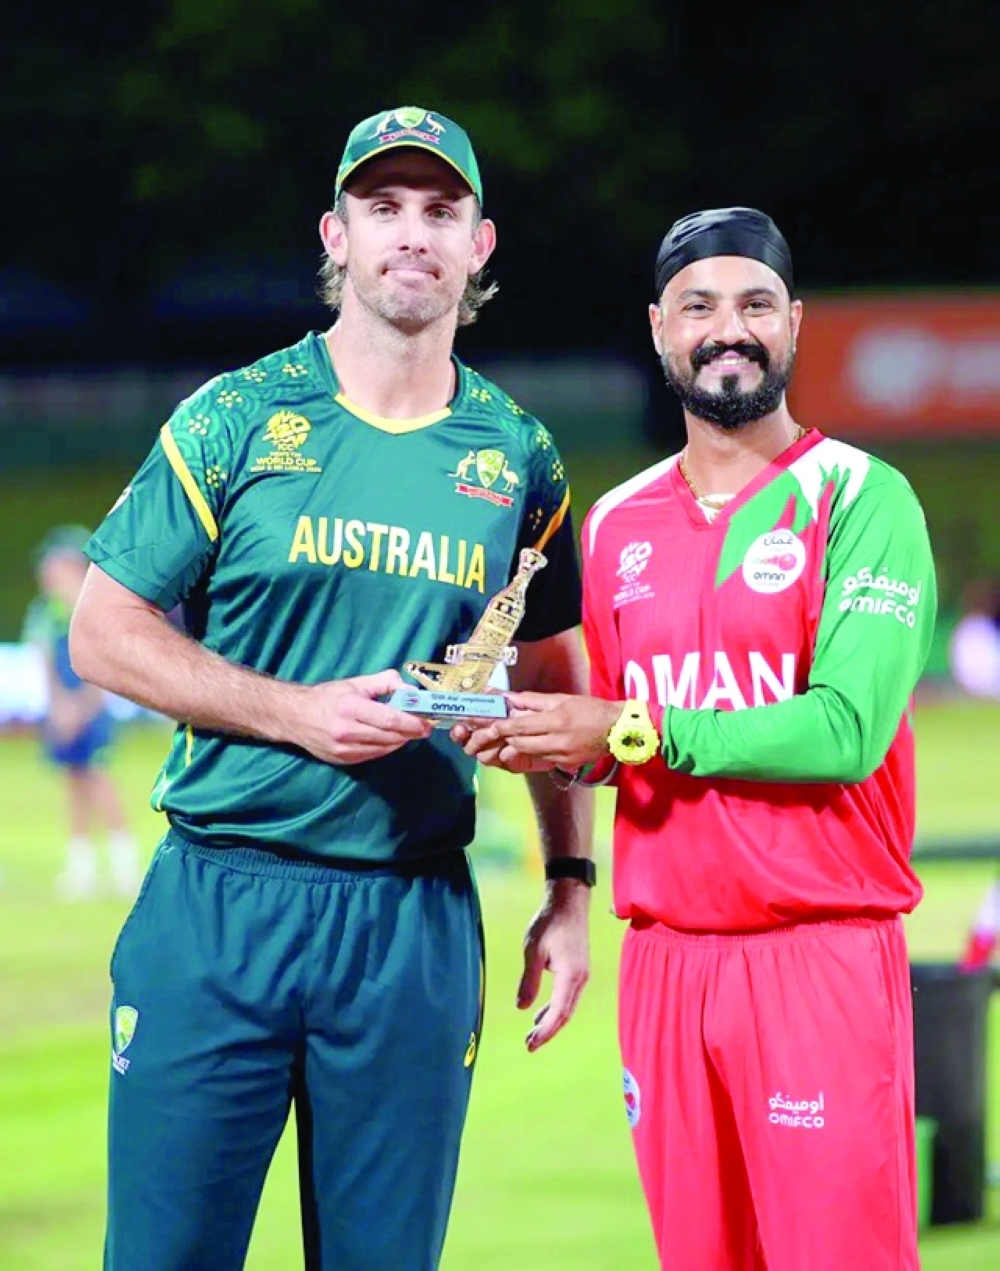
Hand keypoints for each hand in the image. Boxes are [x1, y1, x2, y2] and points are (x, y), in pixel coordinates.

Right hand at [293, 669, 432, 764]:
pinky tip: (391, 739)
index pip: (389, 719)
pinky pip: (373, 755)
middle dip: (411, 732)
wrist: (295, 717)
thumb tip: (411, 691)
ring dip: (400, 741)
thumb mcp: (355, 683)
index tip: (426, 722)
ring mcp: (344, 749)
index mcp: (351, 708)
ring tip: (410, 732)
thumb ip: (385, 683)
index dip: (411, 722)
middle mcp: (347, 731)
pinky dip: (386, 747)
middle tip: (424, 727)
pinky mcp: (343, 760)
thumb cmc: (327, 697)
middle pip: (390, 736)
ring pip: (384, 748)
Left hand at [461, 692, 620, 771]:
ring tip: (510, 739)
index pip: (521, 726)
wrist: (618, 729)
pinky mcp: (566, 764)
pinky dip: (533, 751)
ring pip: (529, 753)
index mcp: (557, 721)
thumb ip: (533, 700)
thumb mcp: (562, 698)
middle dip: (505, 739)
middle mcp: (558, 741)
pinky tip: (532, 744)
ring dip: (517, 746)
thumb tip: (508, 698)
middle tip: (495, 734)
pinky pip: (541, 758)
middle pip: (520, 744)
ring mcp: (562, 756)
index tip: (490, 726)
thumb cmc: (590, 709)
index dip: (502, 727)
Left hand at [519, 880, 590, 1050]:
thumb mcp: (533, 951)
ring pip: (567, 1007)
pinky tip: (540, 1015)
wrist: (569, 902)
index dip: (545, 1031)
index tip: (531, 1044)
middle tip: (528, 1046)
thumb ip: (529, 980)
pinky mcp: (578, 970)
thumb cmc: (549, 922)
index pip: (558, 1012)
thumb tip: (522, 1007)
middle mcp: (580, 979)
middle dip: (547, 1032)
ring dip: (550, 1022)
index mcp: (571, 976)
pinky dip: (554, 1009)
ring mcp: (581, 975)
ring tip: (532, 1035)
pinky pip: (567, 997)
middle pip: (565, 1014)